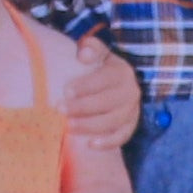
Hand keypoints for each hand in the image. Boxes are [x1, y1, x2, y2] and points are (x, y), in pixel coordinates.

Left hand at [63, 31, 141, 155]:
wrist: (119, 83)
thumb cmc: (100, 67)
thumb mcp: (98, 53)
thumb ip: (91, 48)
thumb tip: (83, 55)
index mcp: (122, 72)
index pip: (105, 79)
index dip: (85, 86)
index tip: (65, 90)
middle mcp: (130, 92)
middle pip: (107, 102)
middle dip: (82, 108)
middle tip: (60, 110)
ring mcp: (132, 111)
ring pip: (113, 122)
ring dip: (89, 126)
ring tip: (68, 126)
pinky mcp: (130, 126)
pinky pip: (121, 137)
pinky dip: (107, 142)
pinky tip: (90, 144)